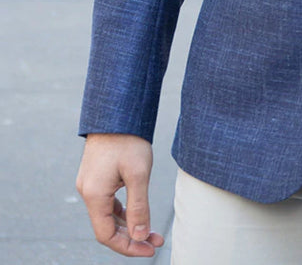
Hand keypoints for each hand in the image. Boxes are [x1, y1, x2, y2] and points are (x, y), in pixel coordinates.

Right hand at [76, 133, 164, 256]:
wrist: (116, 110)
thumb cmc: (128, 139)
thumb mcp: (139, 174)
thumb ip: (138, 208)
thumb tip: (140, 236)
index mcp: (94, 194)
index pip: (106, 235)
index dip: (128, 246)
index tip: (150, 249)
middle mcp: (87, 191)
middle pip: (106, 227)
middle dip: (132, 237)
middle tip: (156, 241)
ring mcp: (90, 184)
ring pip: (107, 215)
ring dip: (128, 225)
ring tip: (152, 230)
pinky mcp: (96, 176)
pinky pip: (107, 202)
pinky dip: (122, 211)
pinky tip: (137, 213)